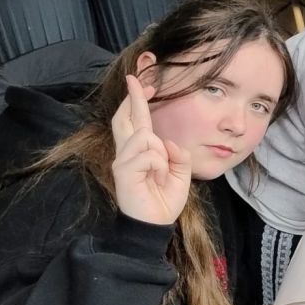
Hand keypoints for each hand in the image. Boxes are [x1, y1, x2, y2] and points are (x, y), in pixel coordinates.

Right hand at [110, 75, 190, 225]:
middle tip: (137, 80)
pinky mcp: (123, 171)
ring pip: (145, 135)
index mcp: (141, 151)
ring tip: (161, 174)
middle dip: (133, 97)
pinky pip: (148, 154)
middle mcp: (128, 152)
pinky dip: (159, 165)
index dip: (136, 100)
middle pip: (125, 117)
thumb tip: (168, 142)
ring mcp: (123, 161)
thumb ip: (178, 154)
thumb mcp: (180, 173)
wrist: (155, 224)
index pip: (135, 120)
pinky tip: (156, 179)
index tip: (142, 82)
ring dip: (161, 153)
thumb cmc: (164, 199)